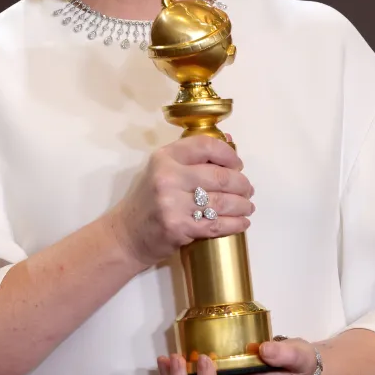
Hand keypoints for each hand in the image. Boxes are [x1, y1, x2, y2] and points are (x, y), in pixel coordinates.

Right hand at [109, 135, 254, 267]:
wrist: (127, 234)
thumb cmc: (149, 201)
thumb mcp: (163, 171)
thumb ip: (193, 157)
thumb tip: (229, 140)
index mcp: (165, 157)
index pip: (206, 146)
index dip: (229, 154)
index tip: (238, 165)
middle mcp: (168, 176)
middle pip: (220, 176)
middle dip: (242, 184)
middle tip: (247, 190)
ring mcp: (172, 203)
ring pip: (222, 202)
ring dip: (242, 205)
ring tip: (247, 207)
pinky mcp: (179, 227)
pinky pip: (217, 224)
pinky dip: (235, 224)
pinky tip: (241, 223)